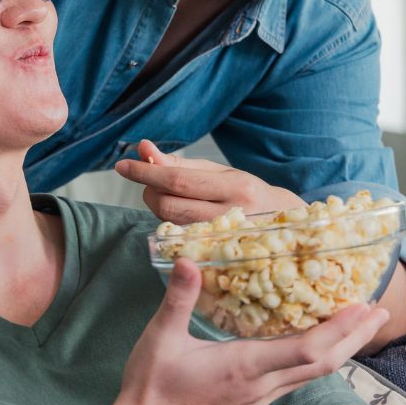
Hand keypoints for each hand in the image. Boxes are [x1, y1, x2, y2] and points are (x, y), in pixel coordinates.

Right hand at [108, 258, 389, 404]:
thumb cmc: (151, 388)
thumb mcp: (160, 339)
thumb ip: (178, 299)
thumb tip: (188, 259)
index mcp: (244, 367)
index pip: (306, 350)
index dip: (339, 328)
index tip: (363, 306)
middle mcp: (261, 387)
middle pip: (324, 363)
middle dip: (355, 337)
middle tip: (380, 312)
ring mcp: (259, 400)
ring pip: (313, 374)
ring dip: (341, 349)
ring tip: (359, 325)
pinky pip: (296, 380)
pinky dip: (317, 360)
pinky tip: (317, 347)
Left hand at [113, 139, 304, 223]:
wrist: (283, 228)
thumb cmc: (247, 194)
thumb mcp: (220, 172)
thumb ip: (180, 164)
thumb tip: (144, 148)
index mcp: (237, 187)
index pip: (178, 180)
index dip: (145, 172)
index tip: (122, 164)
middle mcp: (231, 215)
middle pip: (169, 205)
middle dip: (148, 190)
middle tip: (149, 181)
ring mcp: (222, 240)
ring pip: (169, 222)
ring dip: (156, 204)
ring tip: (166, 195)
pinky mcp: (213, 256)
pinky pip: (176, 237)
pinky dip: (167, 222)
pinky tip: (175, 213)